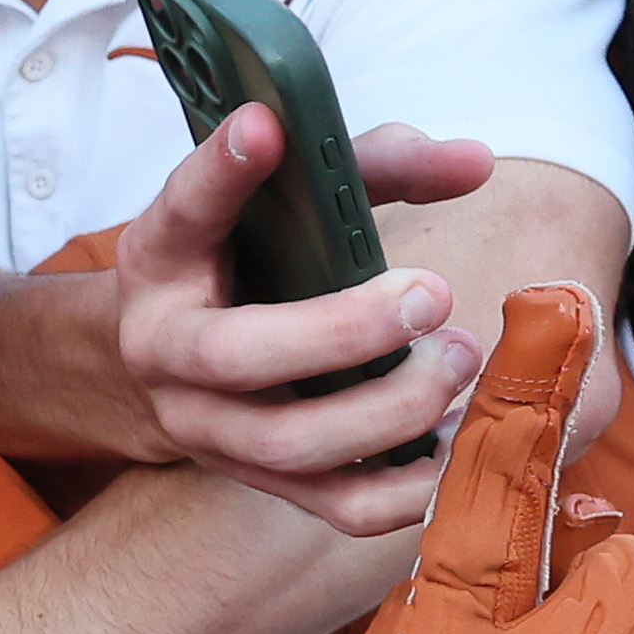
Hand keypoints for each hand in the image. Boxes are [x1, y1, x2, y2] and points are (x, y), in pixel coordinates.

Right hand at [102, 106, 493, 533]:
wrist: (177, 357)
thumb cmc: (242, 261)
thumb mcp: (275, 200)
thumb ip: (367, 167)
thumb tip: (473, 161)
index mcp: (160, 260)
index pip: (182, 210)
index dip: (221, 170)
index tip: (265, 126)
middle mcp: (165, 353)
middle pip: (236, 357)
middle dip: (343, 331)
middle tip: (431, 292)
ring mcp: (208, 431)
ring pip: (292, 445)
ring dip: (392, 409)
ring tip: (456, 356)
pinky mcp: (263, 483)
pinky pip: (344, 507)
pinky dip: (416, 484)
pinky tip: (462, 432)